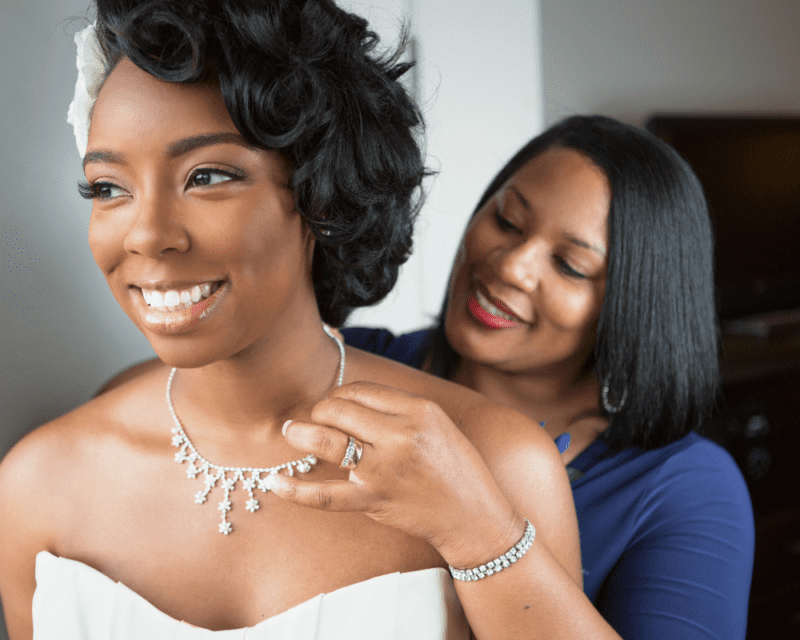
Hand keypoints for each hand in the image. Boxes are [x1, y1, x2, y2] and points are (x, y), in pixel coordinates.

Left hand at [270, 381, 524, 567]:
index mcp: (419, 410)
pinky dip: (295, 489)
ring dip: (301, 433)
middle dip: (320, 410)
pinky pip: (325, 494)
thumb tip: (349, 398)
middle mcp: (400, 435)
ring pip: (328, 441)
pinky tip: (275, 481)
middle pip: (340, 408)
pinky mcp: (373, 500)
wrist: (473, 516)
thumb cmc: (456, 468)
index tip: (335, 404)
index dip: (340, 395)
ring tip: (290, 431)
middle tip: (314, 418)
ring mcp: (384, 469)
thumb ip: (398, 409)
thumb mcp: (438, 424)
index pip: (362, 390)